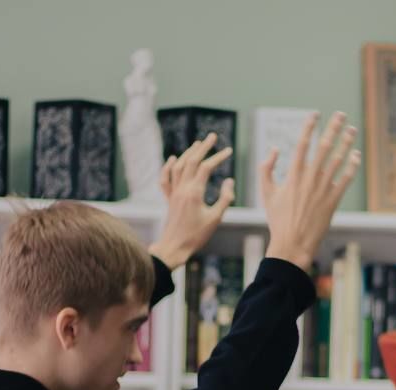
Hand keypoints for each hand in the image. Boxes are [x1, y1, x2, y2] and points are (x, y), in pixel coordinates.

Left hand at [148, 133, 234, 269]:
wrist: (174, 247)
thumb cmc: (196, 236)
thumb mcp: (215, 218)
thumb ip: (225, 198)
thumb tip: (228, 181)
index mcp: (194, 193)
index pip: (206, 168)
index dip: (218, 157)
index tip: (229, 151)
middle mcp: (182, 189)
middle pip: (191, 161)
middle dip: (203, 147)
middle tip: (212, 136)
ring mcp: (173, 193)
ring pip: (178, 166)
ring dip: (188, 153)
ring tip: (197, 144)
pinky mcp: (169, 199)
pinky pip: (165, 179)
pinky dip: (168, 167)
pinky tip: (173, 159)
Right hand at [261, 111, 360, 271]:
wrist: (292, 243)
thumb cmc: (277, 218)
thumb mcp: (266, 192)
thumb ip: (266, 168)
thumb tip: (274, 149)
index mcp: (293, 174)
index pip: (303, 143)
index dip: (310, 126)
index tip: (316, 114)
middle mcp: (310, 178)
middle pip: (324, 146)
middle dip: (334, 128)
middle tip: (341, 115)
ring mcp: (323, 189)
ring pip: (338, 160)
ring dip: (346, 143)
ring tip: (352, 130)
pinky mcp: (333, 200)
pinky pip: (345, 180)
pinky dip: (351, 167)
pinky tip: (356, 156)